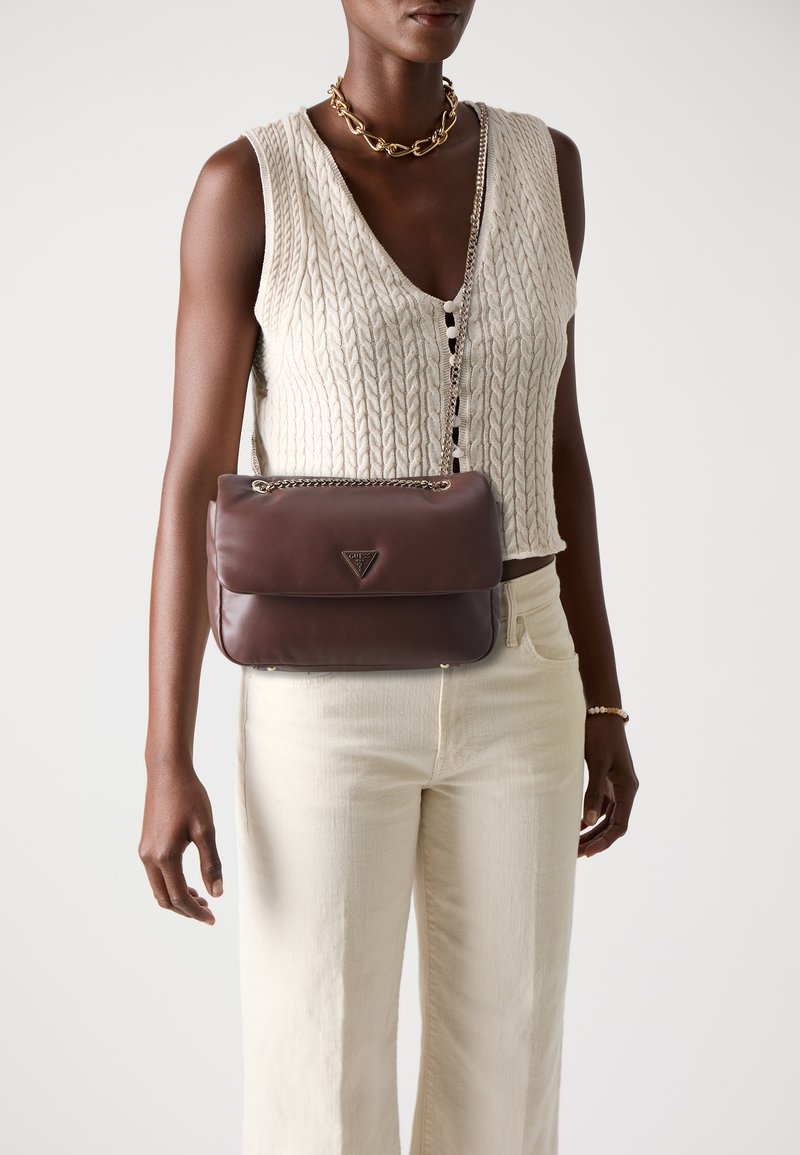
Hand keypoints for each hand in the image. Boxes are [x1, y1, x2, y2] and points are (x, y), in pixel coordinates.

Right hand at [139, 766, 222, 923]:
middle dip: (186, 910)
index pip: (179, 897)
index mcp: (165, 856)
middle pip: (165, 899)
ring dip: (178, 898)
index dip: (196, 912)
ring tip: (201, 898)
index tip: (212, 919)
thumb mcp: (206, 830)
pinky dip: (171, 885)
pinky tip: (188, 881)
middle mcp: (149, 857)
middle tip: (208, 912)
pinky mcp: (145, 844)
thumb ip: (211, 863)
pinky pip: (155, 875)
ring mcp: (144, 851)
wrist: (168, 772)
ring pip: (158, 888)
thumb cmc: (189, 796)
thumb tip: (217, 893)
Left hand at [578, 716, 638, 857]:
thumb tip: (588, 822)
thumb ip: (592, 792)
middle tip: (575, 854)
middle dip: (595, 841)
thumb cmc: (599, 735)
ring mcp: (617, 785)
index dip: (604, 841)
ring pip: (607, 818)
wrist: (601, 711)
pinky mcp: (607, 780)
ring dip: (592, 831)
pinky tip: (575, 824)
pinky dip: (590, 817)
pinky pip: (601, 806)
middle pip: (613, 825)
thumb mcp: (596, 763)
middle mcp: (626, 790)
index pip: (619, 826)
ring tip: (573, 844)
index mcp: (628, 788)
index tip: (588, 853)